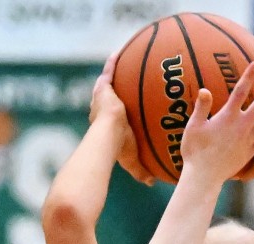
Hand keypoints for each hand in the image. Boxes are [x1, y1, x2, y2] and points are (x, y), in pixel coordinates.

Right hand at [90, 53, 154, 184]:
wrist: (107, 137)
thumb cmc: (117, 150)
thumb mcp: (132, 160)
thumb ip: (141, 170)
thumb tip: (152, 182)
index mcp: (106, 125)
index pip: (112, 115)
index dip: (117, 111)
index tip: (125, 108)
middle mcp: (101, 109)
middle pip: (109, 96)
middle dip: (116, 90)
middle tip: (125, 84)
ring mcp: (101, 98)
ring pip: (108, 82)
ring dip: (115, 72)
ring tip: (124, 60)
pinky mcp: (102, 89)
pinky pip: (109, 71)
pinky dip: (114, 61)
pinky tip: (120, 51)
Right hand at [179, 62, 253, 184]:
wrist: (204, 176)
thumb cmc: (195, 151)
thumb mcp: (194, 127)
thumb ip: (201, 107)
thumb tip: (205, 89)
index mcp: (227, 117)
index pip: (240, 91)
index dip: (249, 76)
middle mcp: (241, 126)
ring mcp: (248, 139)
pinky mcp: (249, 151)